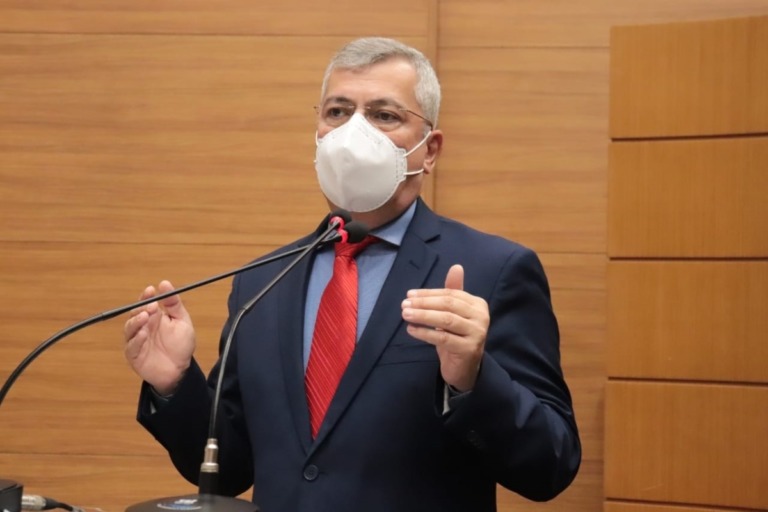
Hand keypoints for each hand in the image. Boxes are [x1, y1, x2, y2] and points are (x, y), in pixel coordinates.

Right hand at [123, 280, 195, 395]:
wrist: (180, 370)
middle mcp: (143, 327)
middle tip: (151, 306)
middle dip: (142, 308)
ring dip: (136, 321)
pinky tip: (144, 334)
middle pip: (135, 314)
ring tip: (145, 317)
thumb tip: (165, 283)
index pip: (145, 303)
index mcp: (154, 317)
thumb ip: (174, 304)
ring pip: (130, 328)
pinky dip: (136, 339)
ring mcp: (137, 340)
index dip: (146, 296)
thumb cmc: (180, 345)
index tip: (151, 290)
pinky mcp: (134, 355)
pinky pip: (131, 346)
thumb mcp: (182, 321)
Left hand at [401, 265, 488, 391]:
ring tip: (406, 314)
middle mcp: (481, 317)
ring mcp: (477, 333)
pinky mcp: (469, 349)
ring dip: (423, 315)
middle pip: (448, 304)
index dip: (428, 294)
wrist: (464, 368)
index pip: (450, 294)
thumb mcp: (454, 313)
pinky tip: (411, 330)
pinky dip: (425, 332)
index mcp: (478, 304)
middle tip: (404, 304)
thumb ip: (453, 291)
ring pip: (446, 320)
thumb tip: (456, 266)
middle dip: (424, 303)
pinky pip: (443, 338)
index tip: (409, 294)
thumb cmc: (456, 337)